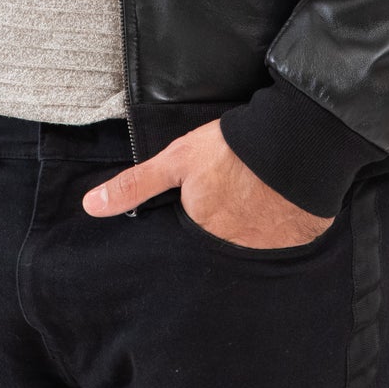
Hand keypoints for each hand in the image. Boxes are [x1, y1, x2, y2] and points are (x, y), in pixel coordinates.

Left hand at [81, 119, 333, 247]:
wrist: (295, 140)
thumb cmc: (231, 148)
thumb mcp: (176, 159)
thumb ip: (135, 185)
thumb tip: (90, 207)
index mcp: (201, 229)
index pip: (192, 231)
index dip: (198, 212)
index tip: (209, 195)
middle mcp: (232, 247)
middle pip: (221, 240)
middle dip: (226, 223)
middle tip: (236, 192)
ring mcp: (268, 247)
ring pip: (253, 242)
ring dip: (254, 226)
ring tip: (259, 196)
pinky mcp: (299, 240)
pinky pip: (286, 240)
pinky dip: (283, 226)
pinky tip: (283, 204)